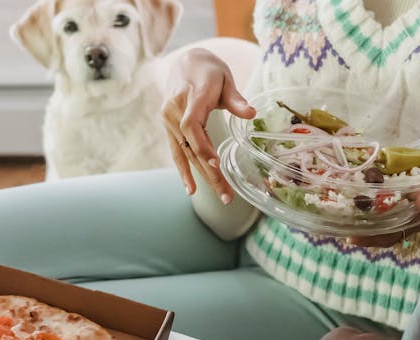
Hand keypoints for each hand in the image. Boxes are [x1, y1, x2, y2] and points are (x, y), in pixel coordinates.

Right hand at [162, 48, 255, 203]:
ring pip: (184, 153)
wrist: (185, 62)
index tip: (214, 163)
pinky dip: (184, 170)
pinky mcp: (169, 127)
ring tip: (220, 196)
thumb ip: (235, 99)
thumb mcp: (225, 79)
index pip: (191, 125)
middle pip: (190, 146)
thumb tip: (251, 113)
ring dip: (200, 176)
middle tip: (227, 194)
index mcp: (190, 97)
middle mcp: (174, 110)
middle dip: (209, 172)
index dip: (201, 145)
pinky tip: (191, 189)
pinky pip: (176, 151)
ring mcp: (168, 120)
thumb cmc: (209, 71)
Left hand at [348, 150, 419, 247]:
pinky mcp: (414, 187)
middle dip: (360, 225)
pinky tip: (365, 182)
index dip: (370, 239)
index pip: (390, 236)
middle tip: (337, 217)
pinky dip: (376, 190)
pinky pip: (391, 194)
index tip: (349, 238)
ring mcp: (412, 201)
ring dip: (365, 209)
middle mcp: (414, 213)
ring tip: (344, 202)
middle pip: (381, 226)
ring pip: (384, 211)